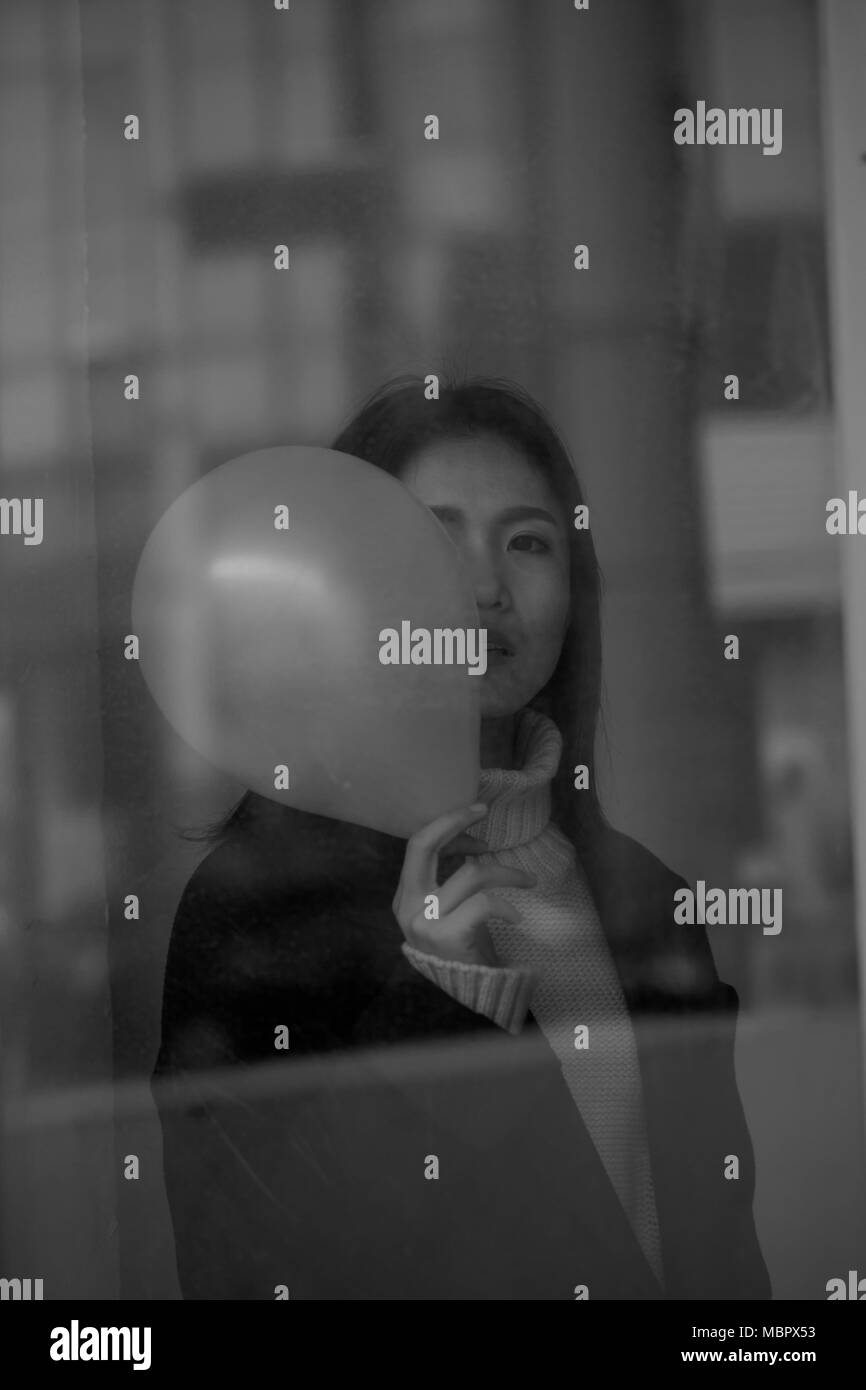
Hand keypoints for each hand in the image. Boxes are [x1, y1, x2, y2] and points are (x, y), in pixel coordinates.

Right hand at [392, 802, 536, 965]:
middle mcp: (407, 907)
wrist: (473, 994)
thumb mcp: (447, 908)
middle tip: (483, 811)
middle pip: (423, 846)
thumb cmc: (465, 946)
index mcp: (404, 897)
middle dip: (454, 820)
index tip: (476, 816)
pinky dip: (506, 905)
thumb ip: (449, 876)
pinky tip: (516, 916)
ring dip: (506, 872)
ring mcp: (425, 922)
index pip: (418, 846)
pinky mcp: (448, 937)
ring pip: (469, 873)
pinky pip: (483, 903)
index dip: (447, 825)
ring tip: (527, 880)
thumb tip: (471, 839)